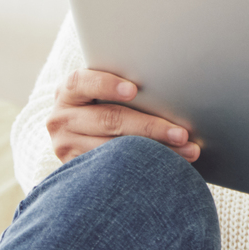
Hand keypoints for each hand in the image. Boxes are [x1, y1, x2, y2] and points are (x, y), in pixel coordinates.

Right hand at [47, 68, 199, 163]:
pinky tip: (166, 167)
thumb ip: (120, 85)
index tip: (133, 90)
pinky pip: (113, 170)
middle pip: (109, 120)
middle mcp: (61, 119)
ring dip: (156, 151)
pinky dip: (143, 168)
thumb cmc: (99, 102)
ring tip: (187, 151)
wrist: (74, 131)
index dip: (108, 85)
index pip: (83, 82)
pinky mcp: (76, 169)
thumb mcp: (99, 88)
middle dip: (151, 127)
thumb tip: (163, 79)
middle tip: (182, 133)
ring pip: (115, 150)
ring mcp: (66, 147)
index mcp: (68, 91)